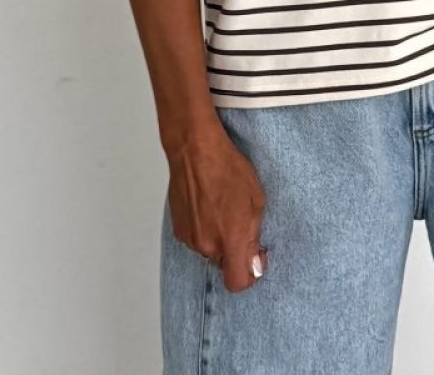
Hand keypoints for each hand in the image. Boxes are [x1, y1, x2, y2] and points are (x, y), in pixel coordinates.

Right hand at [166, 125, 268, 292]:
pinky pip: (196, 238)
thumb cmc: (227, 168)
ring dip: (217, 237)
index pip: (237, 282)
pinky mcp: (177, 228)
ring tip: (222, 207)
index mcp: (228, 240)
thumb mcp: (256, 200)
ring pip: (209, 249)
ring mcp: (189, 237)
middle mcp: (206, 244)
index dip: (249, 276)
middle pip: (224, 264)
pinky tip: (208, 205)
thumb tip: (255, 264)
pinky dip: (204, 228)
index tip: (255, 258)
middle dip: (234, 249)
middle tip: (240, 220)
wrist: (195, 151)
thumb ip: (253, 237)